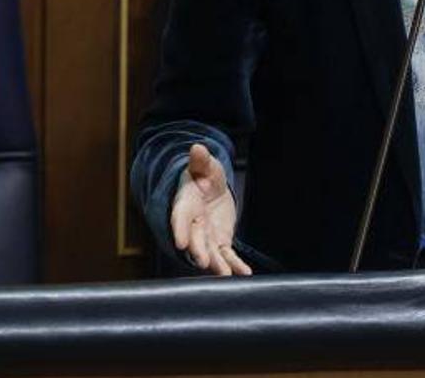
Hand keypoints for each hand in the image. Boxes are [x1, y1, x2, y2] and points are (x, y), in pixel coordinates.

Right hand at [171, 143, 250, 275]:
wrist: (209, 188)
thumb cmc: (203, 175)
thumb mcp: (204, 165)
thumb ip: (200, 161)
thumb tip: (197, 148)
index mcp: (186, 204)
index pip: (180, 218)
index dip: (180, 230)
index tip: (181, 243)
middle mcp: (193, 223)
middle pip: (195, 239)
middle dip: (199, 251)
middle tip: (204, 263)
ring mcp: (206, 235)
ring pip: (210, 251)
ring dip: (217, 264)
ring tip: (225, 275)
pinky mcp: (219, 241)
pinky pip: (227, 254)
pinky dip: (235, 264)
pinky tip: (244, 274)